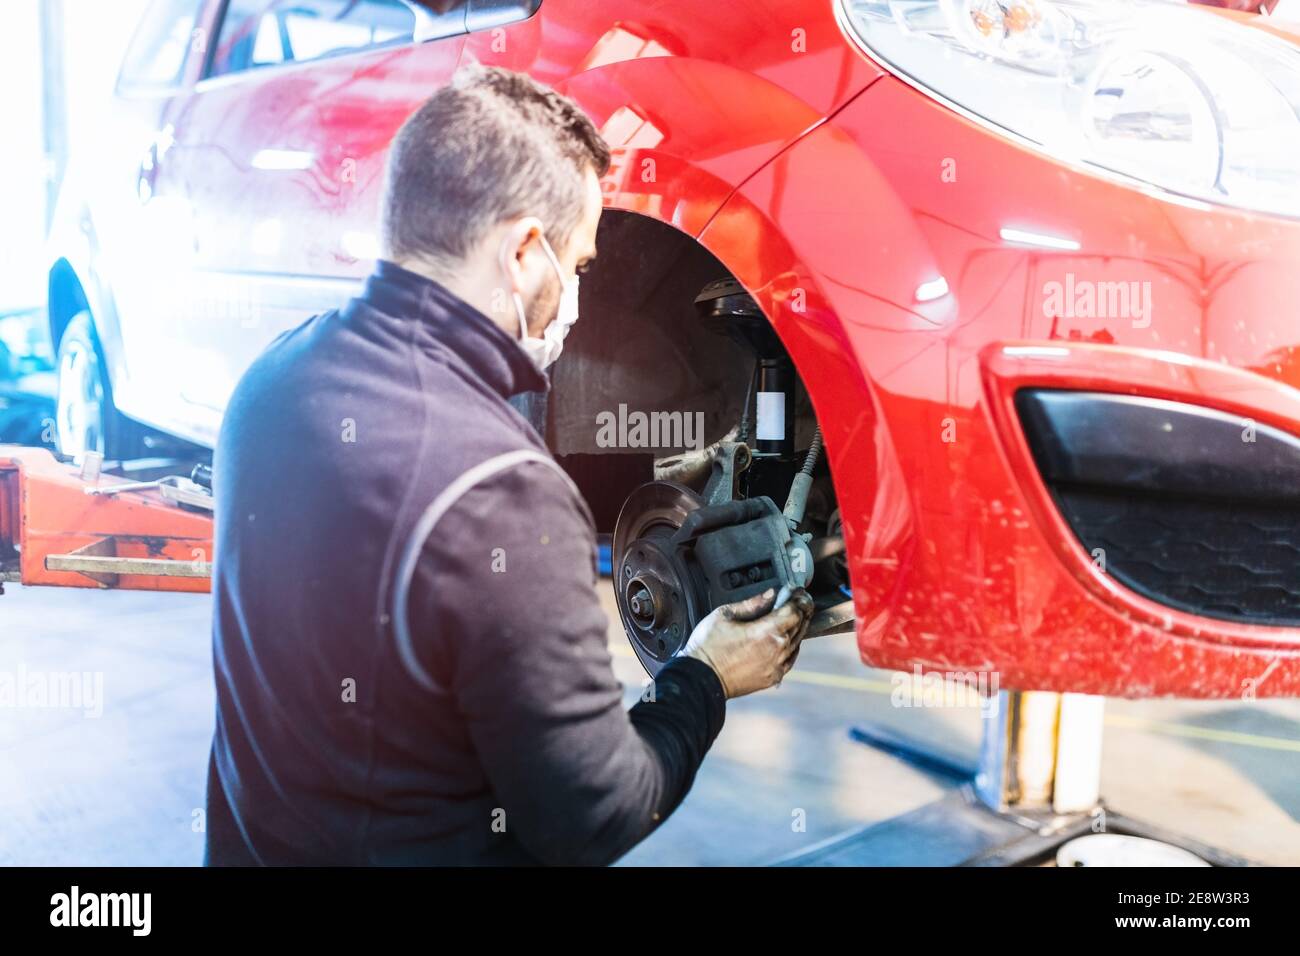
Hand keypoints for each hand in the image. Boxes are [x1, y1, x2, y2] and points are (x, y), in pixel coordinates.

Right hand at [681, 587, 814, 698]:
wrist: (700, 677)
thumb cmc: (708, 646)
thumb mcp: (724, 614)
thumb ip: (752, 604)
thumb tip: (770, 595)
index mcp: (766, 631)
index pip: (795, 611)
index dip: (798, 598)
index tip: (796, 591)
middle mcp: (776, 650)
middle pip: (799, 625)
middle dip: (801, 610)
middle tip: (799, 600)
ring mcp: (776, 666)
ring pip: (797, 642)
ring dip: (798, 627)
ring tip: (793, 616)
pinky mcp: (772, 677)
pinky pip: (791, 659)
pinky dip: (792, 647)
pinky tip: (787, 639)